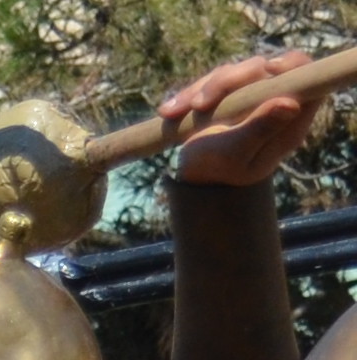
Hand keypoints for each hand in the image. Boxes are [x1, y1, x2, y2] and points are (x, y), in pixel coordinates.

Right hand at [166, 50, 327, 187]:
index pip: (305, 78)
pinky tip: (168, 112)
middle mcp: (272, 100)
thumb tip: (291, 103)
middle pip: (260, 69)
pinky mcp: (228, 92)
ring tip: (172, 114)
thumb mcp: (238, 154)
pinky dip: (186, 95)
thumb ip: (261, 129)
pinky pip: (209, 81)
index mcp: (289, 118)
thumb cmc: (220, 172)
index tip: (269, 67)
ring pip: (231, 72)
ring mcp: (249, 94)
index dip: (293, 65)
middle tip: (199, 106)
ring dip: (199, 90)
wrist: (196, 180)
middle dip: (226, 82)